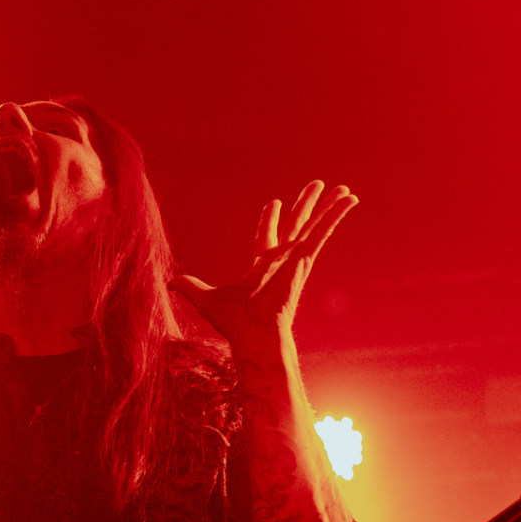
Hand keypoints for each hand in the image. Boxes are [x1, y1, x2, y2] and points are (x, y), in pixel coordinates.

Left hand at [171, 181, 356, 360]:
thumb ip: (190, 287)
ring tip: (343, 189)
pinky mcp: (304, 259)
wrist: (253, 332)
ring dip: (328, 206)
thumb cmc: (234, 323)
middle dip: (304, 207)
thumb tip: (170, 283)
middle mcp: (281, 262)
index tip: (274, 204)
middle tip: (315, 188)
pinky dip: (336, 215)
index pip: (266, 237)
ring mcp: (295, 260)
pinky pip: (323, 231)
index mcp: (261, 267)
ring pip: (314, 225)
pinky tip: (350, 200)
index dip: (269, 219)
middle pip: (295, 225)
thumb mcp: (205, 298)